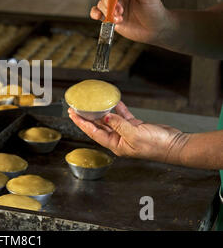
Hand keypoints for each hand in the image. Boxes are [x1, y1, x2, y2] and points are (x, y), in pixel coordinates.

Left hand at [68, 102, 190, 164]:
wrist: (175, 145)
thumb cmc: (156, 146)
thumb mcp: (134, 135)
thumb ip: (118, 125)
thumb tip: (104, 117)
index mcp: (115, 144)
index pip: (93, 132)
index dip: (81, 123)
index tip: (72, 114)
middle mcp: (118, 139)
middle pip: (98, 126)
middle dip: (87, 116)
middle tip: (76, 107)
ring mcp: (127, 132)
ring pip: (109, 120)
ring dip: (101, 111)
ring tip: (91, 103)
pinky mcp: (136, 126)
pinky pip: (123, 116)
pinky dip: (118, 108)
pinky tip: (113, 101)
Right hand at [90, 0, 172, 46]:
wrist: (155, 29)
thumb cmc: (154, 10)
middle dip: (110, 2)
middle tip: (120, 9)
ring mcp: (114, 7)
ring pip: (101, 4)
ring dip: (107, 11)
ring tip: (119, 17)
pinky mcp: (110, 18)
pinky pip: (97, 13)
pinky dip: (95, 14)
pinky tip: (99, 17)